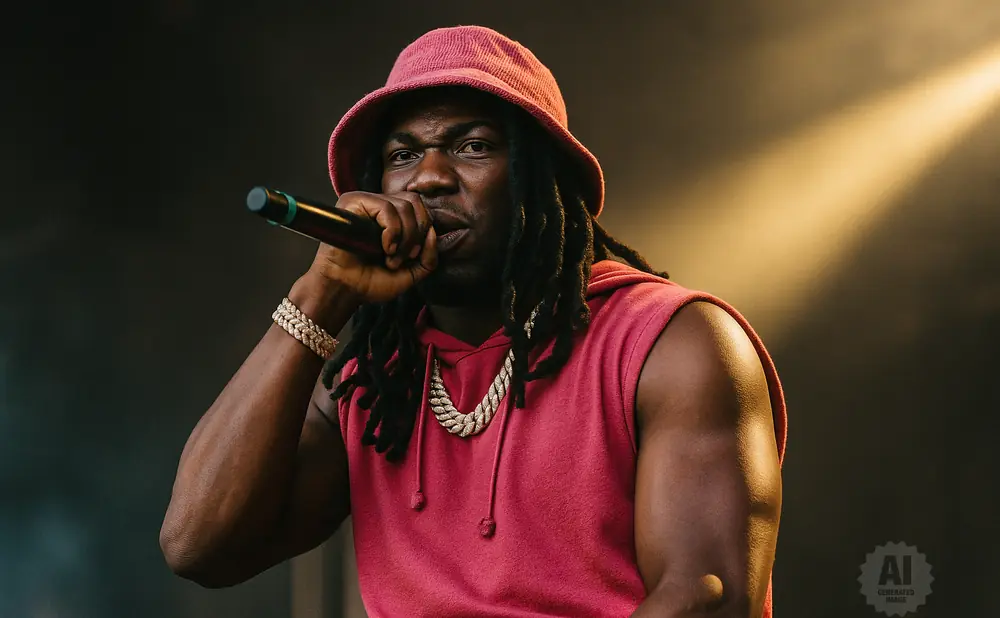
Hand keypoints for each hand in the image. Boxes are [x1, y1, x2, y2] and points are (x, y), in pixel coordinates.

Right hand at [307, 191, 437, 302]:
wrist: (345, 290)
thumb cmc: (370, 281)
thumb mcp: (411, 273)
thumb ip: (429, 256)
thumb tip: (432, 232)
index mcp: (391, 217)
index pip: (419, 207)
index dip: (424, 229)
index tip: (414, 255)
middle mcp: (378, 206)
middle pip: (415, 202)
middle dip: (416, 233)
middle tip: (405, 256)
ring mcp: (366, 202)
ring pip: (403, 206)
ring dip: (405, 236)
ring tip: (391, 256)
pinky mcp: (353, 203)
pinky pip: (386, 208)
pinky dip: (392, 231)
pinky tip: (384, 247)